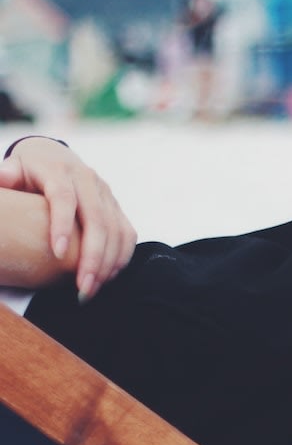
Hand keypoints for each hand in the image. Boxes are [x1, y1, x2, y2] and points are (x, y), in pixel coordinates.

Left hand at [0, 138, 137, 300]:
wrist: (54, 156)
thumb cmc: (29, 170)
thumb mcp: (13, 168)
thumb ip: (6, 175)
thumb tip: (0, 181)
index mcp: (58, 170)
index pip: (64, 197)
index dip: (63, 225)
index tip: (58, 253)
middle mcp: (87, 180)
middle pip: (97, 220)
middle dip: (92, 257)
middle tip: (82, 286)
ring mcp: (106, 194)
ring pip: (116, 230)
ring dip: (108, 263)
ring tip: (92, 288)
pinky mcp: (118, 207)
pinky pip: (127, 234)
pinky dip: (121, 257)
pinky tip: (108, 276)